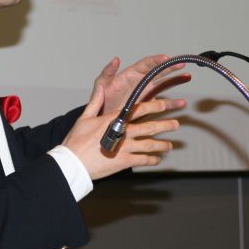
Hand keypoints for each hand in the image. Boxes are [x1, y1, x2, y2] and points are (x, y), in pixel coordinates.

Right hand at [63, 81, 184, 180]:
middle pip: (150, 127)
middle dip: (165, 125)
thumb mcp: (85, 117)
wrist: (73, 163)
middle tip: (176, 124)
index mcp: (115, 119)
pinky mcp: (124, 162)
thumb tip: (101, 86)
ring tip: (170, 145)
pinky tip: (157, 160)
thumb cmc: (76, 140)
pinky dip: (152, 160)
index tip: (166, 104)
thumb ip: (96, 101)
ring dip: (162, 145)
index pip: (140, 109)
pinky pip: (143, 160)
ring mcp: (125, 147)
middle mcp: (123, 132)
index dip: (155, 106)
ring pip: (150, 145)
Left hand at [95, 54, 190, 115]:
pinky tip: (181, 103)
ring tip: (187, 77)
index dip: (156, 60)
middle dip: (170, 67)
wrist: (103, 118)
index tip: (165, 58)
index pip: (146, 64)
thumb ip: (107, 72)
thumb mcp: (101, 84)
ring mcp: (145, 92)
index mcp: (130, 74)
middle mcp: (140, 81)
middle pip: (158, 71)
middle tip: (181, 63)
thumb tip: (115, 59)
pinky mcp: (148, 104)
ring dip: (175, 80)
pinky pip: (162, 101)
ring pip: (163, 84)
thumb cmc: (101, 99)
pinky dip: (172, 102)